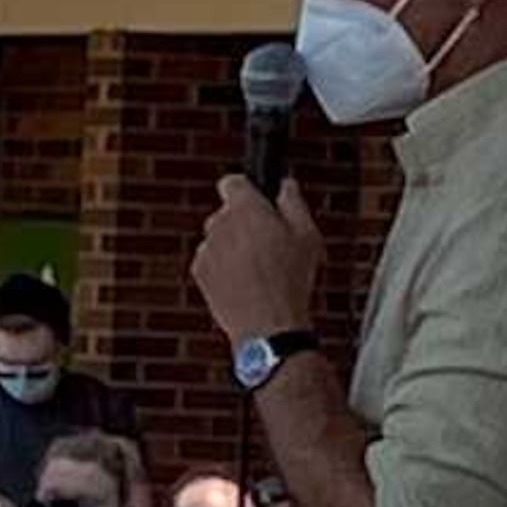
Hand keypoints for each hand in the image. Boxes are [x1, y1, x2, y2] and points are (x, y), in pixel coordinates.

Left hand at [193, 176, 325, 349]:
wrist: (267, 324)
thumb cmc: (290, 280)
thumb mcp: (308, 234)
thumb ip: (293, 201)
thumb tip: (285, 186)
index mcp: (245, 209)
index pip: (233, 182)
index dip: (247, 190)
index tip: (257, 199)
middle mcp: (219, 225)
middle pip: (226, 213)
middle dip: (243, 223)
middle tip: (269, 243)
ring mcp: (206, 249)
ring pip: (218, 239)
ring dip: (233, 247)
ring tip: (260, 269)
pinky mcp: (199, 273)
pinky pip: (211, 261)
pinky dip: (223, 268)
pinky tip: (245, 282)